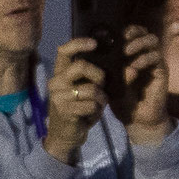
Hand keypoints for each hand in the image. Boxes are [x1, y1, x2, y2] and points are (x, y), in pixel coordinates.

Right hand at [42, 34, 108, 162]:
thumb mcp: (86, 89)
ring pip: (91, 89)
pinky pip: (91, 105)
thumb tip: (123, 65)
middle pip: (81, 66)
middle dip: (99, 75)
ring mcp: (58, 96)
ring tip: (97, 104)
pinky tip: (91, 115)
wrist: (66, 135)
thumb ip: (95, 76)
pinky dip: (97, 110)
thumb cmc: (79, 108)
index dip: (79, 43)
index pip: (63, 51)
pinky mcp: (65, 110)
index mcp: (60, 73)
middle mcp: (56, 82)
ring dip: (101, 98)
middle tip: (102, 86)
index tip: (95, 43)